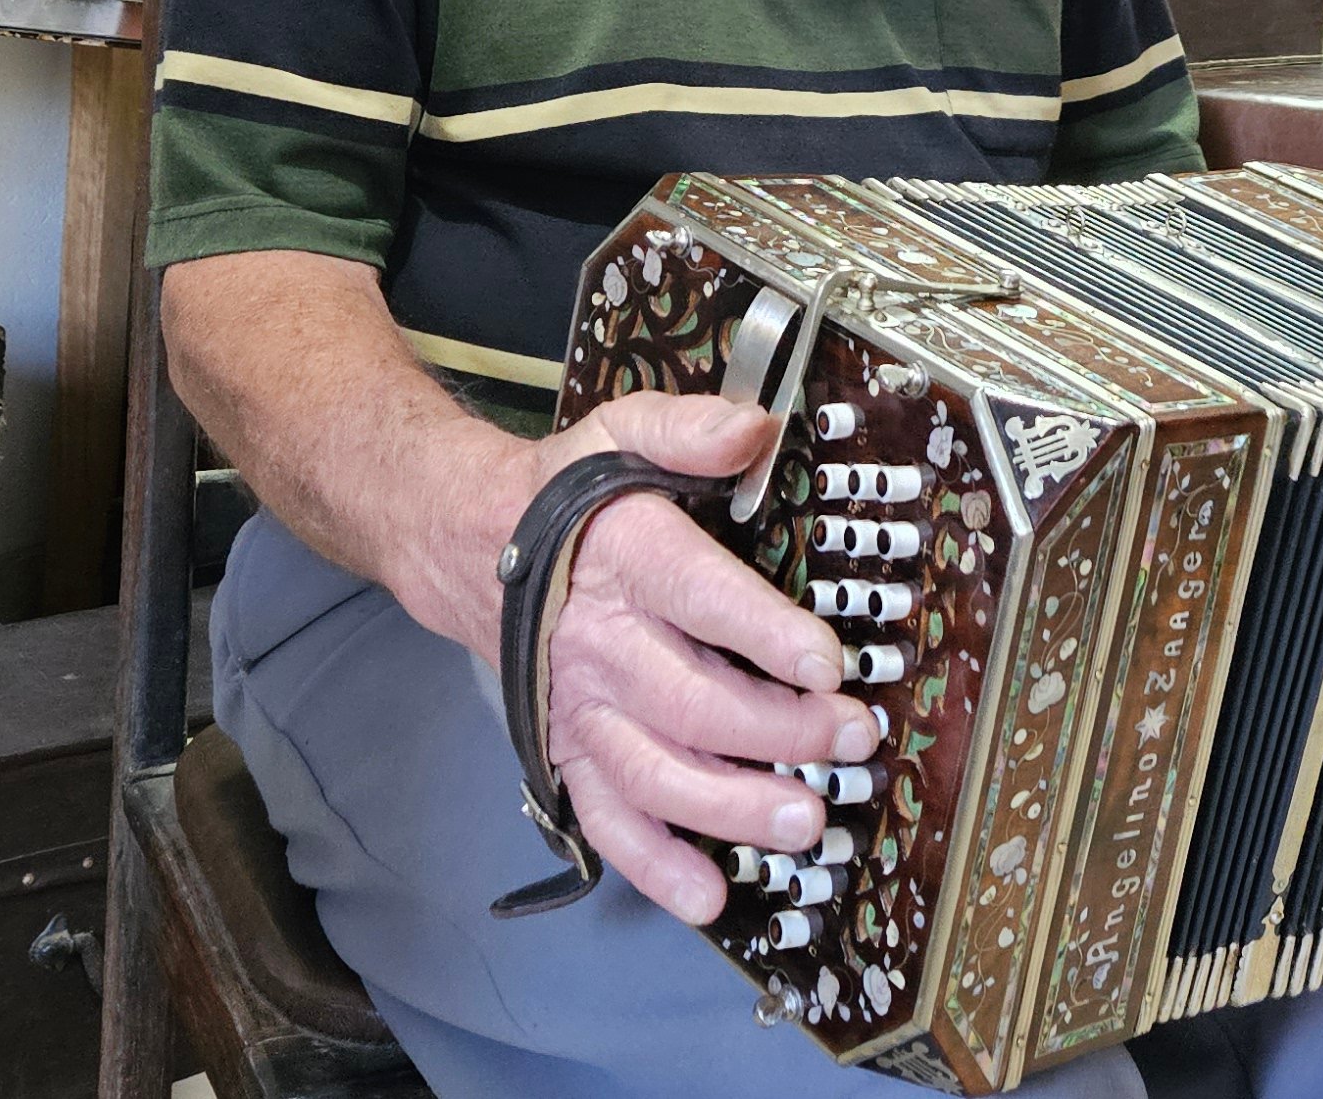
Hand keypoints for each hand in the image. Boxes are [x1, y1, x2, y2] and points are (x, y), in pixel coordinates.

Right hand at [527, 394, 881, 925]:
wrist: (471, 546)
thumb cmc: (569, 495)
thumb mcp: (623, 432)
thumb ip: (690, 429)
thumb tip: (756, 429)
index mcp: (627, 557)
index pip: (700, 597)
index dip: (766, 633)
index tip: (829, 662)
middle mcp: (602, 645)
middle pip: (694, 701)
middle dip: (782, 731)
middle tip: (852, 740)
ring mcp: (583, 710)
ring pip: (658, 773)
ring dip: (734, 807)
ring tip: (804, 821)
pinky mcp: (569, 754)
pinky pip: (608, 820)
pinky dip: (655, 864)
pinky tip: (708, 894)